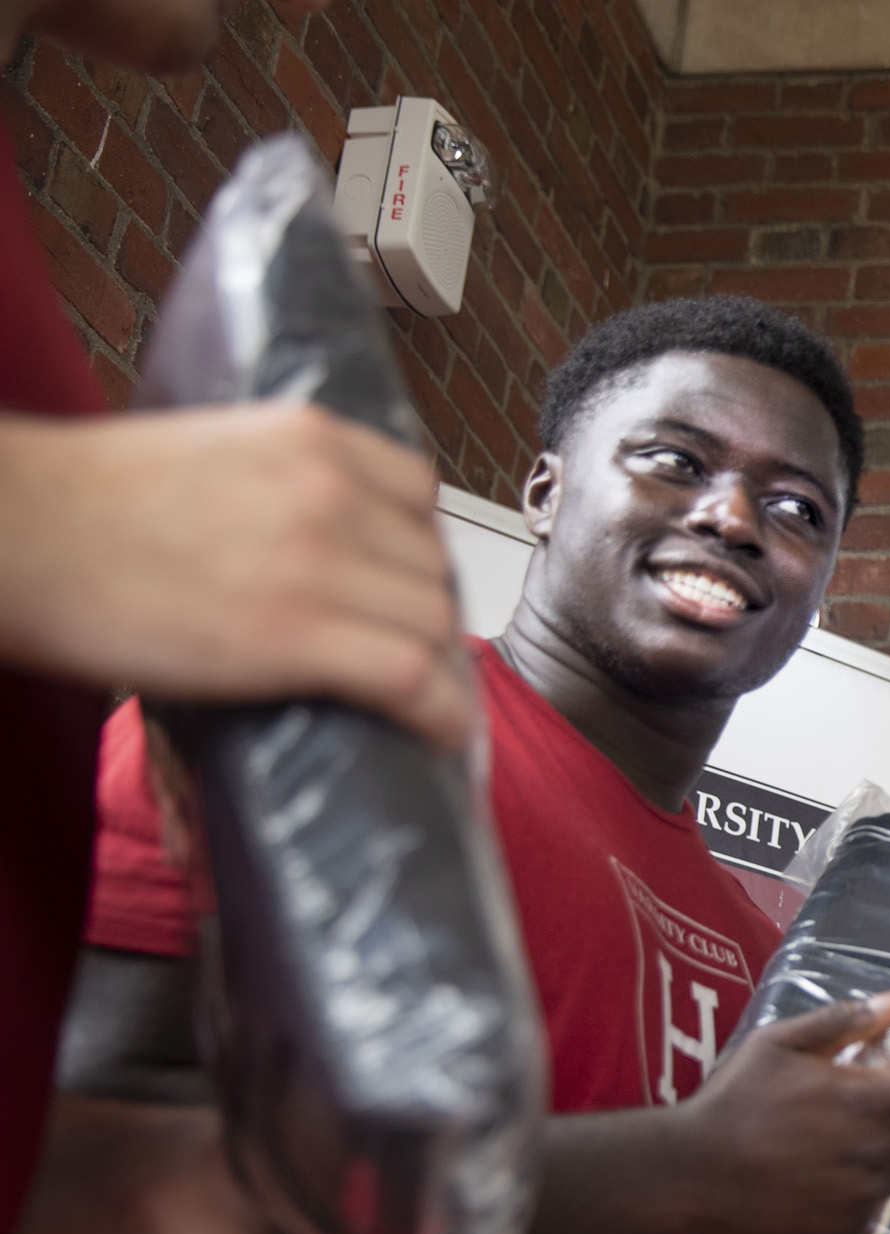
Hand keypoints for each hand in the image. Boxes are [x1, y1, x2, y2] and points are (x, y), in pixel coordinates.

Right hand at [0, 405, 470, 749]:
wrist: (14, 532)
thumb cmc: (84, 503)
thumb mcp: (210, 454)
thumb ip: (278, 483)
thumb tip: (318, 539)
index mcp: (308, 437)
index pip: (417, 493)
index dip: (417, 549)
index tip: (402, 584)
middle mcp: (329, 491)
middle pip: (430, 566)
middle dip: (421, 615)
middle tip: (399, 652)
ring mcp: (318, 562)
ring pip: (433, 623)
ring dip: (432, 666)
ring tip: (415, 698)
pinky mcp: (296, 634)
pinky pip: (412, 677)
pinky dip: (439, 712)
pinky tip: (437, 732)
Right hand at [678, 994, 889, 1233]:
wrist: (691, 1175)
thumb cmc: (731, 1102)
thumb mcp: (778, 1044)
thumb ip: (840, 1021)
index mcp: (866, 1101)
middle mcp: (876, 1151)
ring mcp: (863, 1192)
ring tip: (862, 1137)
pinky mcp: (845, 1224)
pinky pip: (875, 1201)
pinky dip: (866, 1184)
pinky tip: (832, 1170)